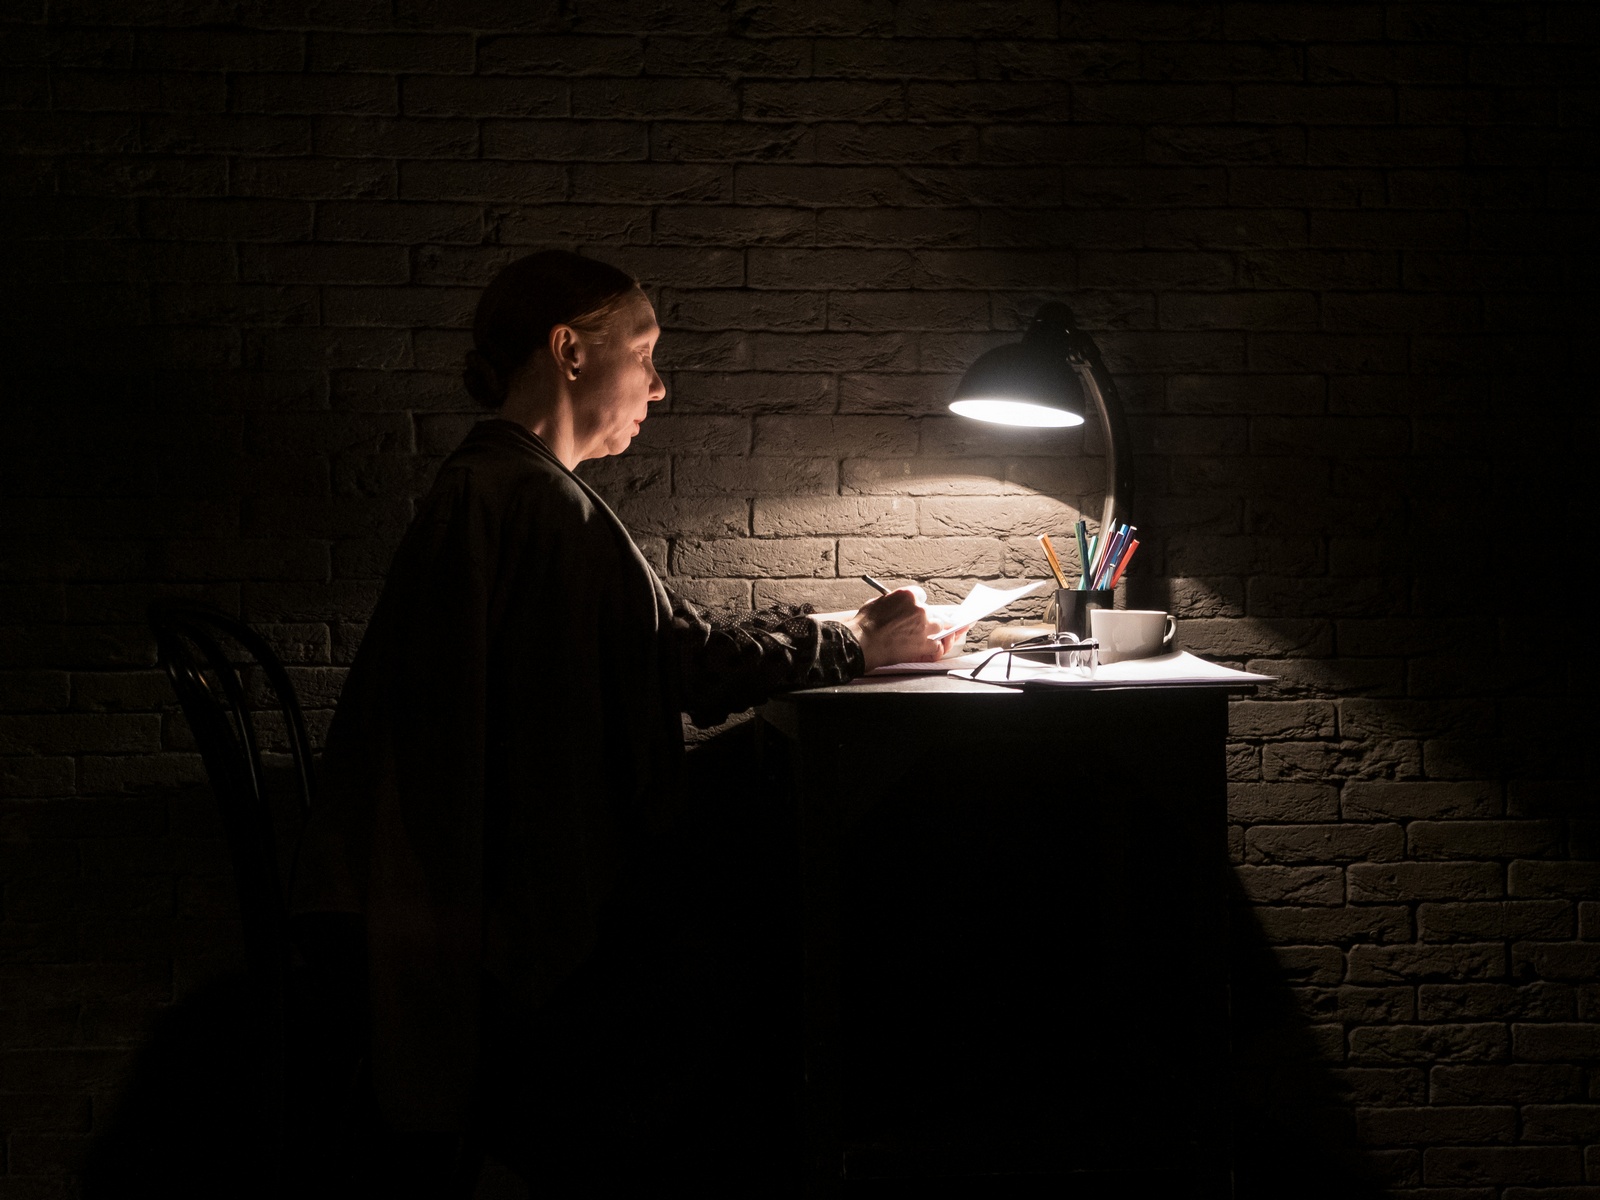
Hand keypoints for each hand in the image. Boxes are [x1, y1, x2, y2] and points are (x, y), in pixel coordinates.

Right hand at [841, 587, 966, 669]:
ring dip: (936, 631)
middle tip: (933, 623)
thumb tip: (899, 607)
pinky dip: (937, 648)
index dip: (920, 604)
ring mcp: (925, 626)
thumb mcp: (879, 603)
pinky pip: (938, 646)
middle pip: (934, 612)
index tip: (919, 609)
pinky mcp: (925, 643)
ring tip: (936, 635)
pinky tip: (934, 648)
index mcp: (908, 595)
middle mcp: (920, 608)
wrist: (861, 642)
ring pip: (939, 627)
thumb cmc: (865, 624)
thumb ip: (894, 603)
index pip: (922, 596)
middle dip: (932, 618)